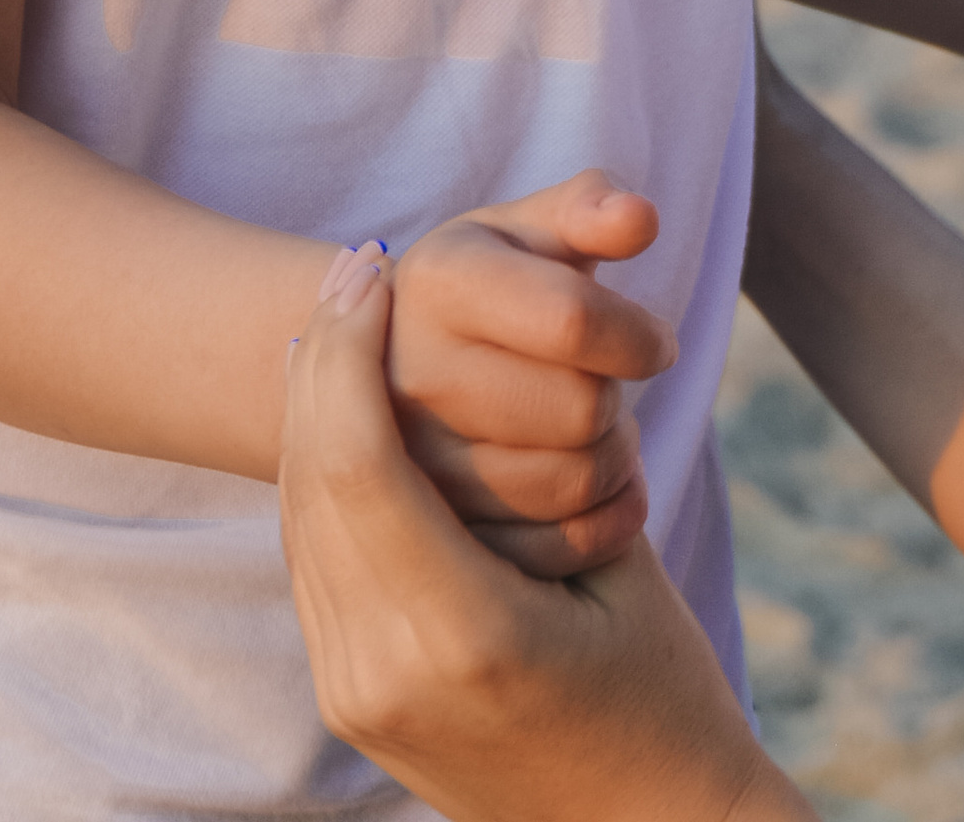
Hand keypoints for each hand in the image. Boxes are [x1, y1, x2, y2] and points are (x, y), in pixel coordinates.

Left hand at [283, 248, 801, 821]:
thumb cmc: (663, 692)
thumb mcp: (618, 559)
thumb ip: (543, 457)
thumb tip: (480, 344)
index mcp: (462, 635)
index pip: (358, 461)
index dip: (353, 348)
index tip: (372, 262)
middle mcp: (383, 673)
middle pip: (310, 479)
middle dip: (322, 359)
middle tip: (351, 264)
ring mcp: (355, 695)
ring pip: (300, 515)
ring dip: (314, 407)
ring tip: (343, 316)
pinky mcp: (351, 700)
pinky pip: (315, 558)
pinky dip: (324, 470)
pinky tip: (348, 407)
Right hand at [385, 170, 676, 576]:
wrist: (399, 357)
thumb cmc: (493, 282)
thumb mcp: (531, 228)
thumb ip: (590, 208)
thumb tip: (640, 218)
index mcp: (437, 282)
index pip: (572, 321)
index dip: (639, 334)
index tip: (655, 341)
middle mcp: (408, 376)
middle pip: (579, 409)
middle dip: (618, 396)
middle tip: (610, 385)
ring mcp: (413, 464)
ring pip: (572, 482)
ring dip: (614, 457)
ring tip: (596, 429)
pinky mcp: (435, 538)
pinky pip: (558, 548)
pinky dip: (603, 520)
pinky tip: (596, 485)